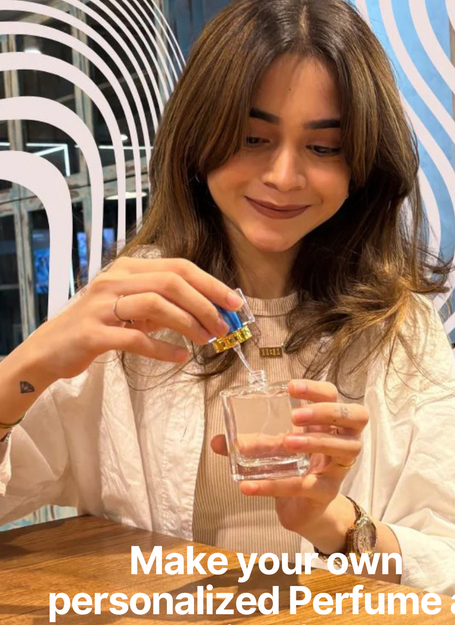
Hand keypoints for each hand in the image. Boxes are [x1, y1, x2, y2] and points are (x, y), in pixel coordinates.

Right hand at [17, 257, 242, 383]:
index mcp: (128, 269)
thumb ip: (162, 304)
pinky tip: (180, 357)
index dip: (210, 284)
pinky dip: (163, 348)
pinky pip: (136, 338)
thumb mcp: (130, 308)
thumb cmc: (97, 328)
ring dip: (188, 323)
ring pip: (156, 304)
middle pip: (171, 282)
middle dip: (204, 304)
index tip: (235, 302)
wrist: (50, 350)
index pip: (178, 267)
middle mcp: (114, 280)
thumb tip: (208, 310)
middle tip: (224, 326)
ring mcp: (102, 305)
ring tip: (207, 340)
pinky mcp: (94, 333)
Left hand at [210, 379, 368, 537]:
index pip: (333, 396)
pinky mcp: (326, 492)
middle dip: (326, 412)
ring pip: (344, 448)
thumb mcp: (273, 450)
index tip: (290, 388)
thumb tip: (216, 441)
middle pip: (356, 417)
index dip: (316, 390)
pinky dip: (276, 485)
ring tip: (287, 443)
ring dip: (316, 442)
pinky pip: (307, 485)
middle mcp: (342, 440)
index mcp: (328, 423)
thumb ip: (250, 444)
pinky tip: (249, 486)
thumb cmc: (295, 468)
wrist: (303, 510)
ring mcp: (338, 467)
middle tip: (295, 416)